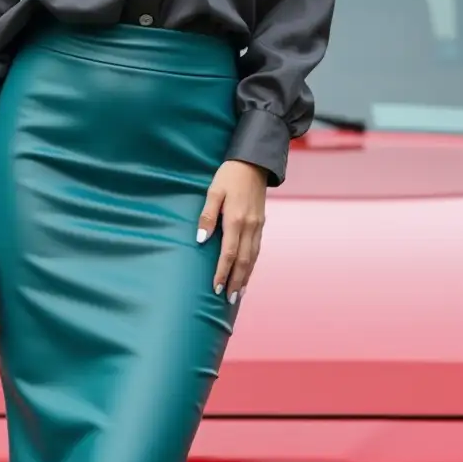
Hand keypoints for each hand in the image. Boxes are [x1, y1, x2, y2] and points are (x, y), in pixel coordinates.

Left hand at [196, 160, 266, 303]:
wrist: (255, 162)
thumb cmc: (229, 175)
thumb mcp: (213, 191)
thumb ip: (207, 215)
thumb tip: (201, 240)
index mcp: (236, 219)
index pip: (229, 253)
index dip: (222, 272)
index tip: (216, 288)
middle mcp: (250, 226)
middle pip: (243, 261)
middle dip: (236, 281)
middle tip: (228, 299)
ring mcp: (258, 226)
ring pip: (253, 257)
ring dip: (246, 277)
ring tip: (239, 293)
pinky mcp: (261, 224)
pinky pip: (257, 249)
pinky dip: (252, 265)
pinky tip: (247, 273)